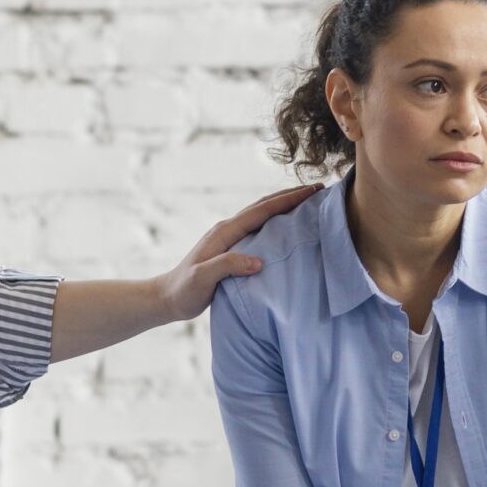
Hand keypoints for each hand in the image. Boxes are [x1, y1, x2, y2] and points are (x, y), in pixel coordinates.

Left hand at [154, 184, 317, 320]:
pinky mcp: (230, 247)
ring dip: (284, 205)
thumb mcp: (203, 279)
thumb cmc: (184, 290)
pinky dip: (275, 220)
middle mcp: (227, 229)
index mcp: (225, 232)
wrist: (167, 297)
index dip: (288, 200)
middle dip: (291, 195)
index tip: (312, 191)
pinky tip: (286, 225)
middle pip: (264, 205)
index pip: (262, 211)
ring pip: (262, 214)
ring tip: (308, 200)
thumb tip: (258, 261)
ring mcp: (229, 237)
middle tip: (318, 189)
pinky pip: (258, 227)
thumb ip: (227, 266)